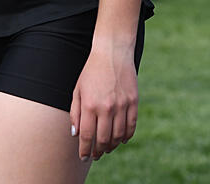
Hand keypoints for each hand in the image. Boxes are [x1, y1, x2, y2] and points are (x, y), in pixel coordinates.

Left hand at [70, 40, 138, 160]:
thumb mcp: (77, 90)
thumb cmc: (91, 72)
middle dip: (98, 150)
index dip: (85, 149)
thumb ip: (75, 113)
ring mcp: (122, 106)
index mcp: (90, 105)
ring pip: (118, 136)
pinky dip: (126, 136)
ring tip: (106, 148)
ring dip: (112, 145)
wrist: (112, 54)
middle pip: (103, 139)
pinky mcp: (134, 103)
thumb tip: (75, 134)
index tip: (83, 156)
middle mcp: (106, 108)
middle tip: (95, 155)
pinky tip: (120, 140)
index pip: (87, 135)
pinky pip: (131, 126)